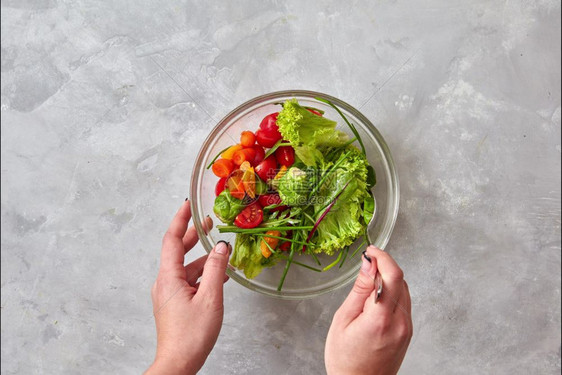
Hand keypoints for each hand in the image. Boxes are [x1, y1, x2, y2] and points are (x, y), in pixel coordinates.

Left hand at [146, 200, 230, 374]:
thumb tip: (221, 247)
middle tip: (207, 221)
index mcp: (169, 277)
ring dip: (202, 258)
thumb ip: (216, 270)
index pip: (172, 240)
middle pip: (177, 251)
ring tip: (221, 250)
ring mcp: (169, 294)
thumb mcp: (210, 298)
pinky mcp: (175, 304)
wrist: (178, 364)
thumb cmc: (191, 335)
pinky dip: (203, 274)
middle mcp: (165, 283)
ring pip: (186, 267)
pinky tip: (218, 275)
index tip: (187, 204)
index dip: (180, 220)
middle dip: (192, 235)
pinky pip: (189, 281)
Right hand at [325, 246, 411, 374]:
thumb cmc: (345, 359)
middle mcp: (400, 322)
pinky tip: (376, 298)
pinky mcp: (408, 332)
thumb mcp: (343, 319)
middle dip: (385, 266)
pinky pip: (403, 302)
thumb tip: (369, 264)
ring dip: (389, 278)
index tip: (371, 251)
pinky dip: (392, 292)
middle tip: (366, 263)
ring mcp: (407, 328)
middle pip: (401, 280)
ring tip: (368, 283)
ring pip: (404, 289)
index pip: (393, 276)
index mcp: (381, 319)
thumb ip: (359, 290)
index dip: (383, 257)